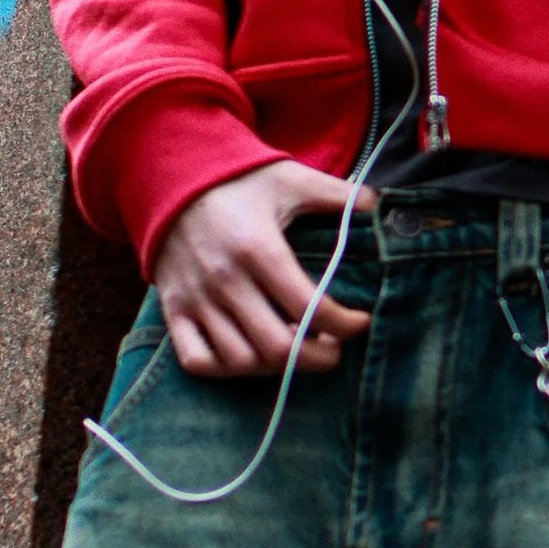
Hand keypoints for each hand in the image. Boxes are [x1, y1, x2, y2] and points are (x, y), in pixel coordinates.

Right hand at [152, 160, 373, 377]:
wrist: (171, 178)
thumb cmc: (238, 180)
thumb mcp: (290, 179)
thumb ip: (337, 194)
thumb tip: (377, 206)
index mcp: (258, 248)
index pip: (309, 307)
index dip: (345, 324)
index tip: (360, 321)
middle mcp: (224, 280)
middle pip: (278, 347)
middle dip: (318, 356)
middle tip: (335, 347)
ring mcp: (196, 298)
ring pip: (241, 360)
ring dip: (277, 365)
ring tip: (297, 347)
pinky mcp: (173, 309)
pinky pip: (197, 360)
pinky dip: (226, 369)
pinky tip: (252, 356)